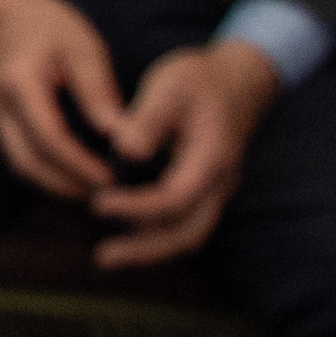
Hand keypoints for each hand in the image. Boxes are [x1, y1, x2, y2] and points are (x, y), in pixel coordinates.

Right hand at [0, 0, 129, 200]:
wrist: (5, 7)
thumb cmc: (48, 23)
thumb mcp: (82, 49)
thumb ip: (97, 93)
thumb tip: (120, 137)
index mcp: (19, 84)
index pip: (49, 138)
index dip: (80, 165)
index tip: (111, 179)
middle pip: (27, 162)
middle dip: (66, 184)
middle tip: (105, 194)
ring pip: (18, 163)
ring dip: (54, 181)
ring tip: (92, 188)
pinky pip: (18, 153)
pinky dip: (45, 168)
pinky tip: (73, 170)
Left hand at [92, 41, 278, 267]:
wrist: (238, 79)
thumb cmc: (199, 80)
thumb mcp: (170, 87)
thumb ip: (148, 119)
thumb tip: (125, 152)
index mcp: (210, 159)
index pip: (174, 198)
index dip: (137, 207)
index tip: (98, 203)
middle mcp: (218, 183)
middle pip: (188, 233)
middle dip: (145, 250)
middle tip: (102, 257)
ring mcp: (215, 190)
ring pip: (188, 234)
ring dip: (150, 248)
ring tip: (107, 255)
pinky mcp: (204, 189)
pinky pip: (184, 222)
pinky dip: (156, 233)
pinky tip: (124, 231)